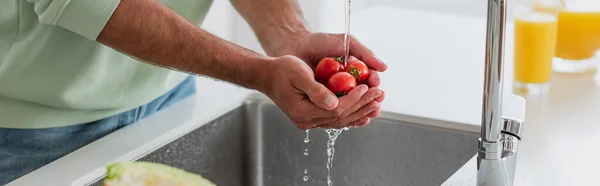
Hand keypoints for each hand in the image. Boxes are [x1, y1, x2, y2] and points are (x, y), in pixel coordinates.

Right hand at [265, 32, 386, 116]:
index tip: (366, 87)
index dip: (353, 98)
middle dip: (362, 105)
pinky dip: (351, 117)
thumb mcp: (298, 74)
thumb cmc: (281, 70)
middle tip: (379, 95)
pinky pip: (335, 120)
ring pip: (340, 121)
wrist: (267, 75)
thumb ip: (316, 90)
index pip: (335, 109)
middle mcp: (306, 121)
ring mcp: (309, 122)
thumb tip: (334, 103)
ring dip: (360, 112)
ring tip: (377, 104)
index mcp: (302, 112)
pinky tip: (364, 114)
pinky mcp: (312, 118)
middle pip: (341, 117)